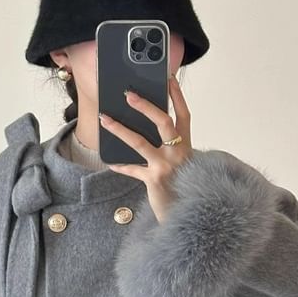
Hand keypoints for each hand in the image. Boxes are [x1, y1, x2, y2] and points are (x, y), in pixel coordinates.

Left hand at [99, 73, 192, 223]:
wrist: (192, 217)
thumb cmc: (185, 189)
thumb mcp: (183, 165)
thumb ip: (170, 149)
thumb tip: (145, 131)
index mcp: (187, 146)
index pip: (184, 115)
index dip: (177, 96)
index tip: (168, 79)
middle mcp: (179, 152)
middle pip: (164, 122)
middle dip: (146, 106)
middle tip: (129, 94)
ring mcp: (167, 165)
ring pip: (140, 142)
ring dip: (120, 129)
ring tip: (104, 119)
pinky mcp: (154, 180)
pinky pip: (132, 168)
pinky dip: (121, 165)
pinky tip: (110, 161)